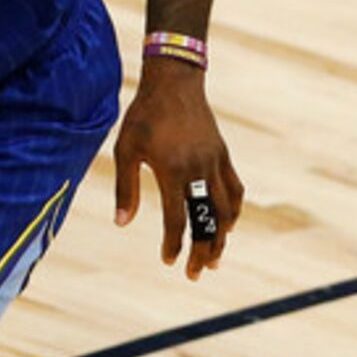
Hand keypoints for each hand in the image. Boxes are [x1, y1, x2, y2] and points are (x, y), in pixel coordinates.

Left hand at [112, 57, 243, 279]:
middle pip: (208, 220)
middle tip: (196, 273)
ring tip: (215, 258)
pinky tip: (227, 225)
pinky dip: (233, 210)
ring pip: (226, 208)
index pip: (177, 218)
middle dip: (204, 250)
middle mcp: (199, 169)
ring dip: (222, 236)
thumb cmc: (143, 117)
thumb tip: (122, 223)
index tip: (169, 260)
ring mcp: (215, 162)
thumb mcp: (125, 150)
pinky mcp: (223, 155)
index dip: (174, 243)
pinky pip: (235, 189)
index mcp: (173, 171)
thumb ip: (124, 189)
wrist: (174, 83)